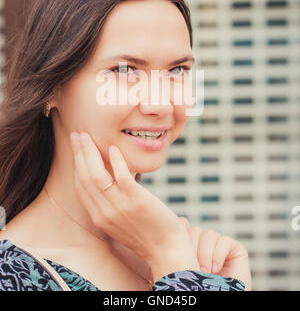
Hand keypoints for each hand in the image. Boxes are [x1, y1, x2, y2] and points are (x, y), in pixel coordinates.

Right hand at [69, 132, 195, 266]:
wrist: (167, 252)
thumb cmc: (147, 235)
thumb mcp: (120, 221)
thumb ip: (110, 203)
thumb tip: (109, 177)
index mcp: (99, 218)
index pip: (80, 187)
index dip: (76, 164)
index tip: (76, 147)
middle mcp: (105, 213)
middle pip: (85, 178)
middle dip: (78, 154)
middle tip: (77, 135)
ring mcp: (120, 207)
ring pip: (97, 176)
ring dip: (90, 153)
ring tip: (88, 136)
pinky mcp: (137, 201)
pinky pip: (122, 177)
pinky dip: (115, 161)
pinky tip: (113, 148)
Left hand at [179, 217, 251, 290]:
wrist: (216, 297)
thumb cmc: (195, 290)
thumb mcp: (181, 267)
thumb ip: (180, 247)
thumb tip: (178, 221)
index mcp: (189, 247)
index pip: (183, 226)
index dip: (180, 234)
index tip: (177, 252)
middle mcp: (204, 244)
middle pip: (194, 230)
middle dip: (192, 249)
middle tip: (192, 268)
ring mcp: (219, 245)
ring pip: (208, 234)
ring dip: (204, 255)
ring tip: (204, 273)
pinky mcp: (235, 249)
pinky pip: (223, 241)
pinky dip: (218, 256)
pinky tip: (216, 269)